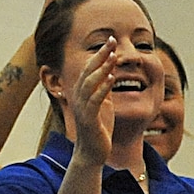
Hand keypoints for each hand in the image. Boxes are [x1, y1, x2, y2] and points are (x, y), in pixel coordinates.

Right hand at [70, 39, 117, 165]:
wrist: (92, 153)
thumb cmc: (99, 128)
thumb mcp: (104, 104)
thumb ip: (104, 89)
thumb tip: (111, 72)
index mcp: (83, 93)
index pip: (90, 68)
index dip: (100, 54)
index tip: (111, 40)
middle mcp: (79, 97)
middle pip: (88, 71)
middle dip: (100, 55)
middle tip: (111, 40)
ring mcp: (82, 108)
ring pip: (90, 83)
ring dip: (102, 68)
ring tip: (113, 56)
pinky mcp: (89, 119)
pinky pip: (95, 100)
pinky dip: (103, 88)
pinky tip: (112, 78)